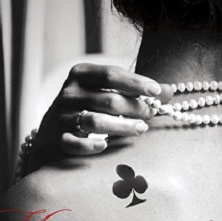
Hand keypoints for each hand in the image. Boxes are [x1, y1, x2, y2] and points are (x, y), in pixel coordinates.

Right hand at [28, 64, 172, 170]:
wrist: (52, 132)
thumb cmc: (88, 107)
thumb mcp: (107, 92)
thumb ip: (135, 90)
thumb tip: (169, 91)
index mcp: (81, 74)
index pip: (111, 74)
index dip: (136, 82)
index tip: (156, 92)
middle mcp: (69, 92)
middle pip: (108, 100)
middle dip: (134, 108)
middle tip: (151, 114)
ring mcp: (61, 116)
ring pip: (95, 122)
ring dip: (123, 127)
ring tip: (141, 129)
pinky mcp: (57, 139)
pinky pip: (75, 143)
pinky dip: (91, 145)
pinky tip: (106, 146)